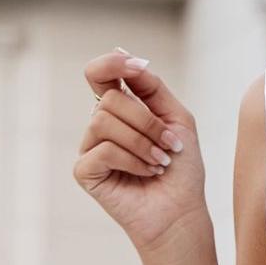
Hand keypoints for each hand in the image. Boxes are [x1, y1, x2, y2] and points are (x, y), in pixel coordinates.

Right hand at [74, 49, 208, 253]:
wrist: (181, 211)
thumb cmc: (181, 168)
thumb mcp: (176, 118)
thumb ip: (152, 87)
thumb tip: (123, 53)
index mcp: (121, 109)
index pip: (100, 73)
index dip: (112, 64)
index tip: (137, 67)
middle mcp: (100, 125)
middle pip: (110, 99)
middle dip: (148, 121)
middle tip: (170, 145)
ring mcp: (89, 147)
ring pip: (105, 122)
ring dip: (143, 142)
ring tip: (160, 162)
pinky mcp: (84, 170)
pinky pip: (104, 150)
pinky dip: (134, 161)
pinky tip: (146, 173)